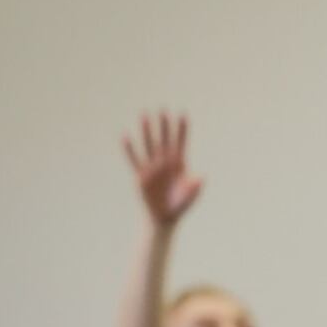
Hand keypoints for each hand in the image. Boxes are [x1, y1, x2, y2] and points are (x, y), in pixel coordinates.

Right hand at [123, 112, 201, 227]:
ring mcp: (152, 167)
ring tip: (144, 116)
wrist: (165, 217)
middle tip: (162, 108)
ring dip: (147, 131)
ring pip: (149, 145)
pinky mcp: (141, 175)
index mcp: (180, 164)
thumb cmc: (180, 206)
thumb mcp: (190, 196)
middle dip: (164, 125)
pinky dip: (130, 149)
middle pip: (164, 139)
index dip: (182, 129)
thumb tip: (201, 177)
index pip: (181, 143)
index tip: (183, 114)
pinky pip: (134, 159)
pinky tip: (125, 136)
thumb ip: (194, 187)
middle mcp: (165, 162)